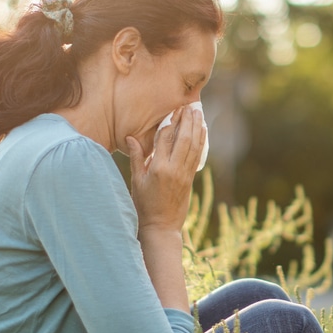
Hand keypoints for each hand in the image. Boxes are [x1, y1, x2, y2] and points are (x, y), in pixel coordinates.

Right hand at [125, 105, 204, 232]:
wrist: (160, 226)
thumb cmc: (144, 204)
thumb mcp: (136, 181)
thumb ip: (136, 157)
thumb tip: (131, 137)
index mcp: (158, 168)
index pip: (165, 139)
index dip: (170, 122)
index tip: (174, 109)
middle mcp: (174, 169)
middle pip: (183, 139)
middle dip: (187, 121)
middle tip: (190, 106)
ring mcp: (184, 174)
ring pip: (194, 146)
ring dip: (197, 128)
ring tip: (198, 113)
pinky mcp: (190, 179)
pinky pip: (197, 156)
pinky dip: (201, 141)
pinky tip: (202, 131)